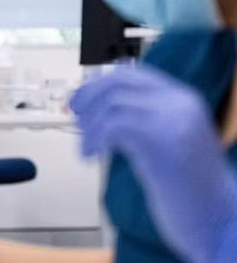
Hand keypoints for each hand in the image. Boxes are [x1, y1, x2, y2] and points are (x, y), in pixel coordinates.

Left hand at [70, 65, 236, 262]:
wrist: (217, 219)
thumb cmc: (188, 188)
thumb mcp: (164, 142)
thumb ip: (140, 120)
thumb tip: (95, 108)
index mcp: (181, 98)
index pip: (130, 74)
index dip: (97, 84)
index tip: (79, 101)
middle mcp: (179, 102)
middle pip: (117, 81)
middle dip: (88, 97)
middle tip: (75, 120)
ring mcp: (173, 119)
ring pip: (112, 103)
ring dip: (88, 126)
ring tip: (84, 149)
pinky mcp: (163, 140)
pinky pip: (113, 126)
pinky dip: (93, 139)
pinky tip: (88, 157)